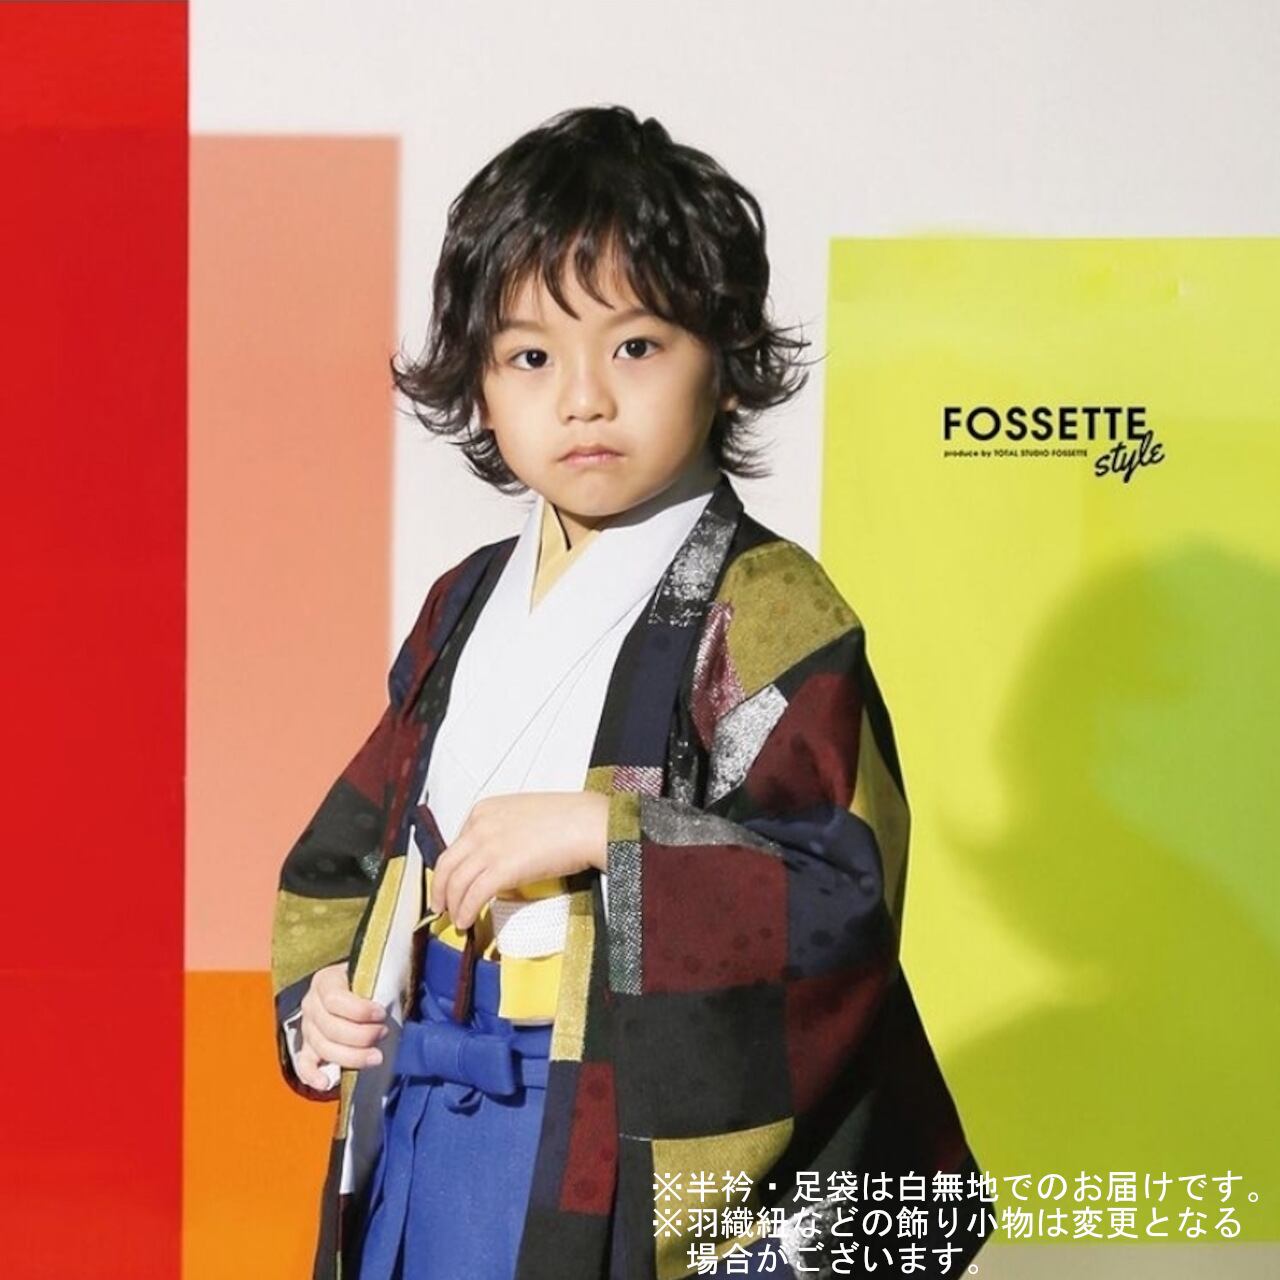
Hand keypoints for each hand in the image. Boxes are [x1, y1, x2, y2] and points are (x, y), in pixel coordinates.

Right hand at [295, 961, 388, 1089]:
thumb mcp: (373, 972)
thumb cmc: (370, 978)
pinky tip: (326, 1084)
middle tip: (384, 1034)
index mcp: (325, 981)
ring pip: (322, 1047)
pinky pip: (304, 1064)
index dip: (359, 1010)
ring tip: (376, 1057)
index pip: (334, 1000)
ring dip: (351, 1057)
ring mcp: (308, 1028)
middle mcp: (311, 1004)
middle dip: (361, 1036)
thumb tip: (392, 1000)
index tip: (382, 1014)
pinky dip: (312, 1075)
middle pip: (329, 1028)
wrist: (357, 985)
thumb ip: (379, 982)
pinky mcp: (308, 1048)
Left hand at [429, 791, 609, 929]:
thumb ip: (503, 831)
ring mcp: (488, 847)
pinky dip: (465, 911)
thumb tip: (498, 858)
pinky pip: (473, 895)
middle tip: (441, 905)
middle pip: (447, 864)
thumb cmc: (568, 819)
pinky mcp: (500, 869)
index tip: (453, 882)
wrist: (587, 824)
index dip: (452, 868)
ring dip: (453, 905)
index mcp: (484, 810)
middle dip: (440, 889)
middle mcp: (480, 826)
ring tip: (456, 919)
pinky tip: (466, 920)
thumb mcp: (523, 814)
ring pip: (456, 883)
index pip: (456, 843)